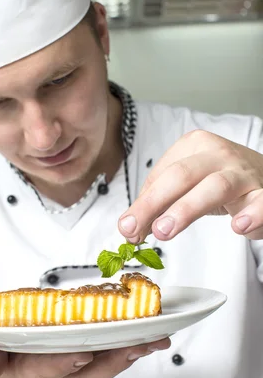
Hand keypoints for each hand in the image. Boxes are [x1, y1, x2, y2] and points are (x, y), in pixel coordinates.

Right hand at [0, 338, 170, 377]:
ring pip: (105, 367)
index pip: (45, 369)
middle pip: (87, 371)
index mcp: (29, 371)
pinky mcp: (89, 362)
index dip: (63, 363)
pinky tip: (152, 338)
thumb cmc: (2, 357)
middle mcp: (58, 374)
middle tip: (135, 346)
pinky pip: (112, 359)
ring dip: (130, 354)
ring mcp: (75, 370)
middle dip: (111, 359)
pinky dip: (132, 349)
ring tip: (154, 340)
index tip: (81, 354)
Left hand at [119, 129, 262, 242]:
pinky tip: (239, 227)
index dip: (142, 203)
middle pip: (181, 175)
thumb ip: (158, 207)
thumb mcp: (186, 186)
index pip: (161, 175)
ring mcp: (243, 172)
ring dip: (187, 209)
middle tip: (135, 229)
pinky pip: (261, 202)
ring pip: (215, 186)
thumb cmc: (220, 180)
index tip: (127, 227)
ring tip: (165, 231)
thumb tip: (130, 230)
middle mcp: (217, 154)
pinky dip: (253, 214)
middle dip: (154, 203)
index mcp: (193, 146)